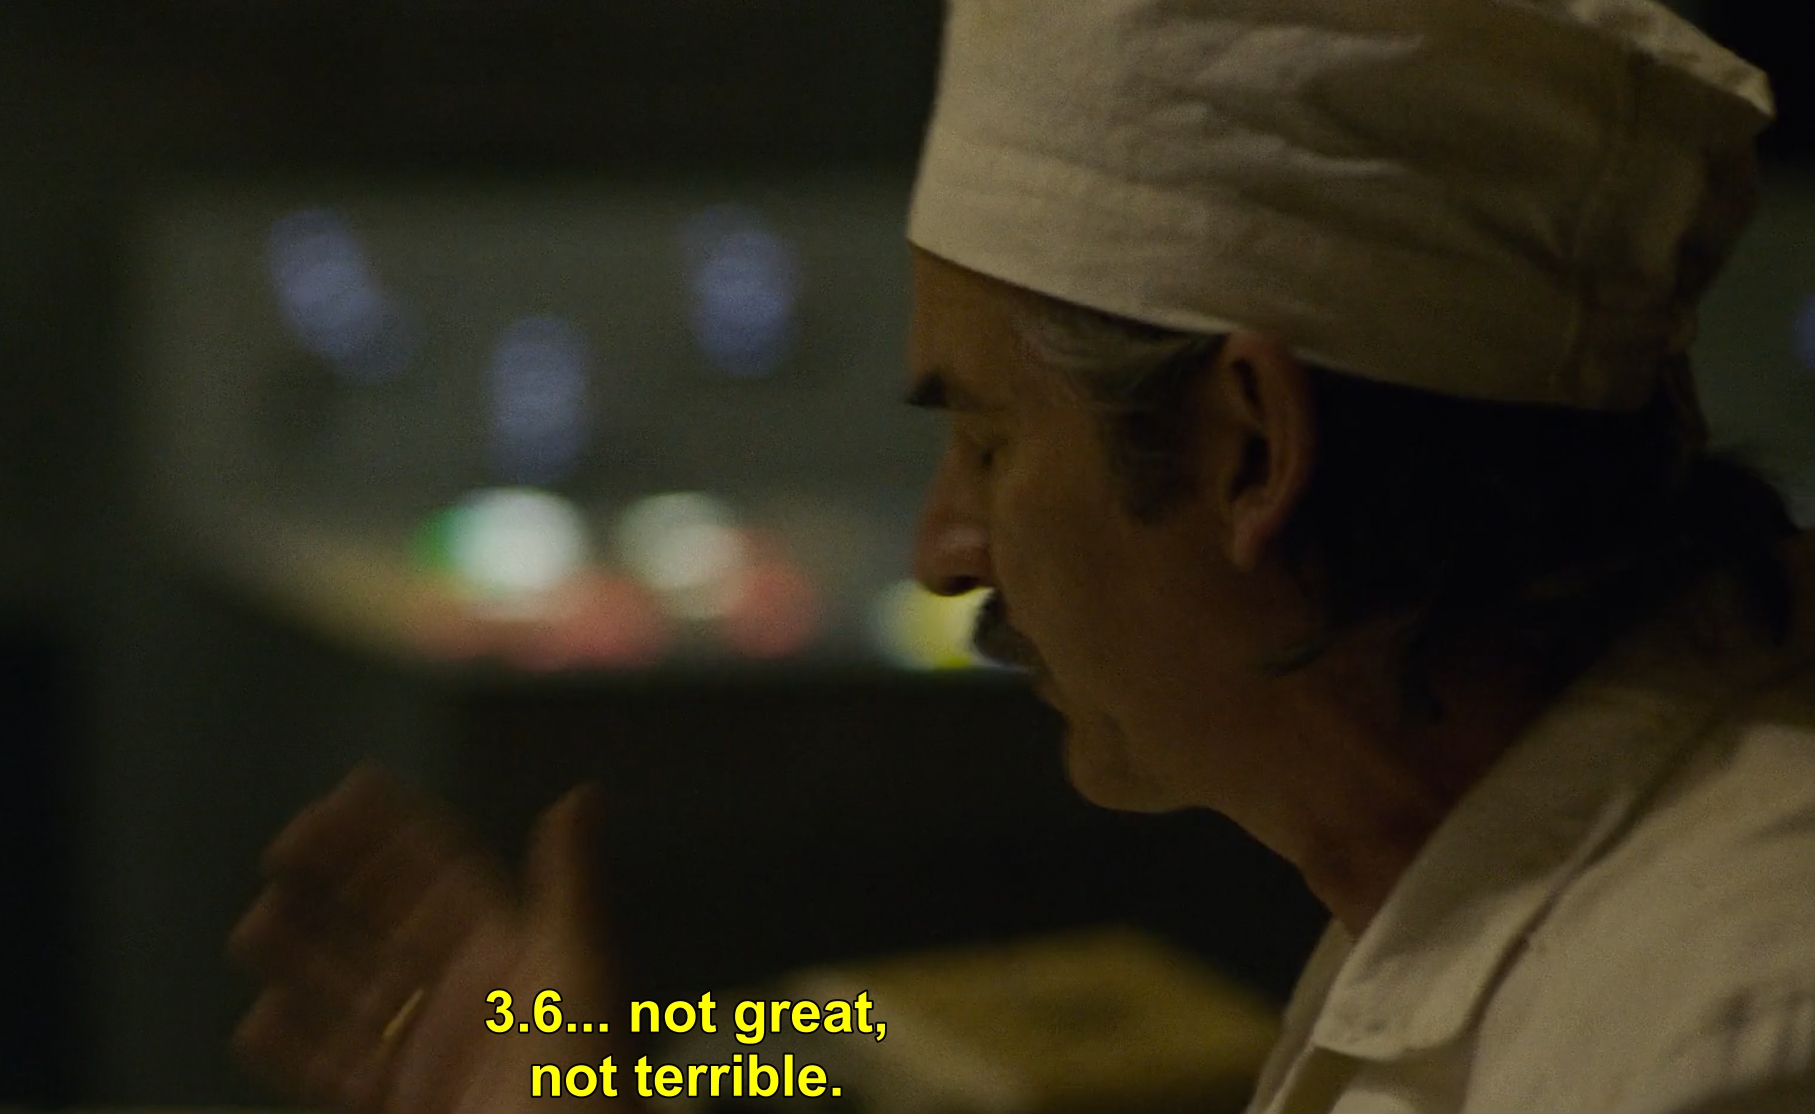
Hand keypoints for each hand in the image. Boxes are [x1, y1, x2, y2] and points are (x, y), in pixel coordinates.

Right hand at [230, 765, 626, 1112]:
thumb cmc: (582, 1083)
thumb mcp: (578, 971)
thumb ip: (569, 882)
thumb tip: (582, 798)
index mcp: (514, 954)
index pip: (444, 874)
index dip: (396, 832)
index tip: (346, 793)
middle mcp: (469, 999)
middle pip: (388, 923)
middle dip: (337, 881)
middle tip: (284, 845)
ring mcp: (431, 1055)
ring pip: (351, 991)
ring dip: (301, 955)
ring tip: (257, 922)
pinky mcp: (401, 1106)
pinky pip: (334, 1068)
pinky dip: (294, 1044)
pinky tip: (259, 1019)